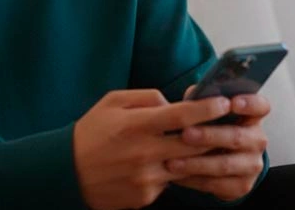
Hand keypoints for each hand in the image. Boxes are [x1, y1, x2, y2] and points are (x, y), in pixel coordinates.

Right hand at [73, 89, 232, 209]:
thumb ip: (146, 98)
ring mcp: (146, 178)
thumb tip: (173, 103)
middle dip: (215, 135)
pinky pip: (168, 183)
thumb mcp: (112, 103)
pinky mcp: (145, 197)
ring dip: (197, 157)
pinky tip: (162, 166)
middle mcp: (144, 153)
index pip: (181, 115)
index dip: (207, 109)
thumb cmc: (91, 132)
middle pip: (194, 145)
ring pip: (186, 167)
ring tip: (204, 146)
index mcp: (137, 125)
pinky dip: (170, 173)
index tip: (224, 103)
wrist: (66, 173)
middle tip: (229, 126)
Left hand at [166, 87, 270, 200]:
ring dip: (196, 163)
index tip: (232, 102)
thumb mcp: (211, 115)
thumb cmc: (212, 130)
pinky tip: (176, 176)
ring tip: (172, 161)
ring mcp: (252, 165)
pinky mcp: (242, 186)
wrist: (219, 164)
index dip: (250, 103)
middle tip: (186, 133)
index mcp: (252, 118)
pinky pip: (216, 184)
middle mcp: (257, 141)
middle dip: (209, 135)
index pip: (261, 106)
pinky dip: (194, 180)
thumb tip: (192, 95)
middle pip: (237, 137)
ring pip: (224, 165)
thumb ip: (204, 102)